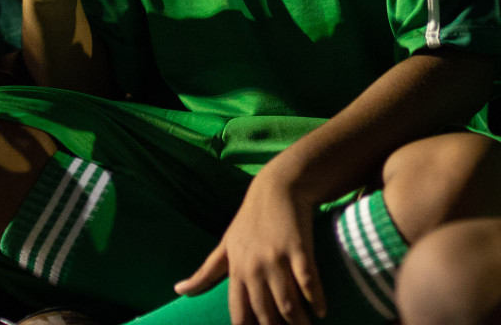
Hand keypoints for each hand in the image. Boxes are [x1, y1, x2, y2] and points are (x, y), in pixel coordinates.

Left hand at [175, 165, 325, 324]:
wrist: (277, 188)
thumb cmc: (250, 220)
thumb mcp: (225, 245)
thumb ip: (205, 272)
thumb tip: (178, 290)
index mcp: (236, 271)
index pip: (239, 314)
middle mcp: (254, 268)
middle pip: (265, 313)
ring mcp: (276, 259)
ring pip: (287, 303)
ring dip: (298, 322)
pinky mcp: (298, 249)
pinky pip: (308, 281)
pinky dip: (316, 299)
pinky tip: (322, 311)